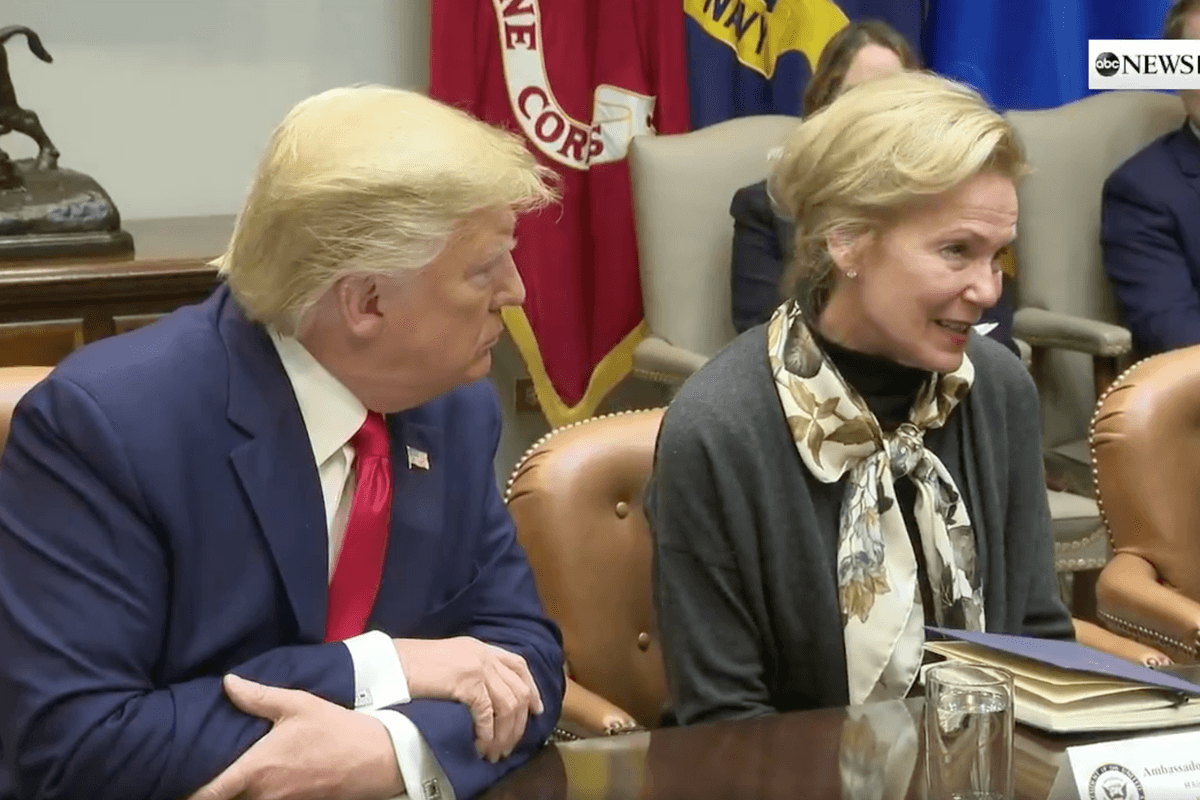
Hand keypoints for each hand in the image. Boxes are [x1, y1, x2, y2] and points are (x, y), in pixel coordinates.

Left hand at [186, 674, 401, 799]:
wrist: (376, 759)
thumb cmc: (334, 729)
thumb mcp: (298, 704)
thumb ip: (258, 696)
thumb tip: (226, 682)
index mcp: (257, 770)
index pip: (208, 793)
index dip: (187, 792)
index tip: (174, 781)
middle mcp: (263, 795)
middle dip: (211, 791)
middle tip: (201, 773)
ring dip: (235, 794)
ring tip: (229, 776)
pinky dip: (256, 796)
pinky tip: (261, 781)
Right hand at [394, 636, 542, 762]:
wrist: (390, 662)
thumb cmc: (411, 664)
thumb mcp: (448, 660)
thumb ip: (469, 670)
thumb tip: (484, 697)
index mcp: (480, 647)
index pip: (518, 664)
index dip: (532, 688)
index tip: (536, 710)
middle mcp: (484, 655)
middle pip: (518, 690)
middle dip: (519, 723)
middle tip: (509, 746)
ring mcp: (477, 667)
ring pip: (508, 705)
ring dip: (504, 734)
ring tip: (495, 753)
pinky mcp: (467, 683)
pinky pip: (488, 714)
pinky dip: (488, 733)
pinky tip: (481, 746)